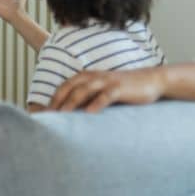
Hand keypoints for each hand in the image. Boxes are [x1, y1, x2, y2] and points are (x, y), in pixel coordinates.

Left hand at [48, 68, 164, 112]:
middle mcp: (93, 77)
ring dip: (71, 103)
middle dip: (57, 103)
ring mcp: (106, 81)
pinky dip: (96, 103)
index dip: (53, 100)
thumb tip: (72, 117)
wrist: (151, 80)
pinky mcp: (120, 88)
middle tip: (47, 118)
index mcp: (86, 77)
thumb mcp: (102, 92)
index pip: (64, 88)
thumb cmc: (123, 90)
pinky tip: (89, 113)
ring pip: (84, 91)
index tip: (43, 115)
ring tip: (62, 116)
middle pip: (69, 89)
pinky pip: (106, 95)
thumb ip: (88, 100)